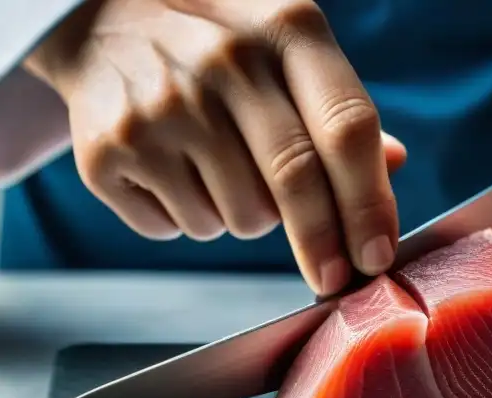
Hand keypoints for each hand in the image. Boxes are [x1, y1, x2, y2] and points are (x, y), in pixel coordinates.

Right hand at [24, 0, 404, 295]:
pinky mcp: (110, 150)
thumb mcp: (285, 45)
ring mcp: (162, 105)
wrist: (97, 17)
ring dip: (247, 217)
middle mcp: (223, 59)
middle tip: (332, 277)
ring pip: (242, 217)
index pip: (346, 127)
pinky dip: (191, 218)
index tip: (377, 254)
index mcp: (284, 26)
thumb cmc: (219, 43)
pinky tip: (176, 171)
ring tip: (220, 169)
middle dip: (323, 244)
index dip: (369, 203)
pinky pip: (183, 227)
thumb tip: (394, 163)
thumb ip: (338, 106)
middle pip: (295, 180)